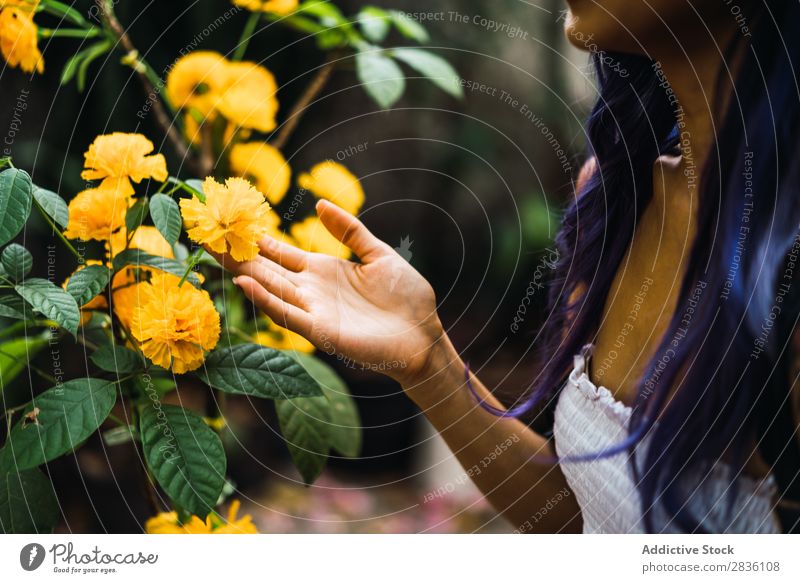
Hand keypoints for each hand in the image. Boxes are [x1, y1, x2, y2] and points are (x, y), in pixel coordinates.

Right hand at [210, 200, 445, 385]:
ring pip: (269, 289)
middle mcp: (311, 290)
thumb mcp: (378, 254)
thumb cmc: (406, 298)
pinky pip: (288, 314)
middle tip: (203, 234)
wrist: (424, 335)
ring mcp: (313, 310)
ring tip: (214, 253)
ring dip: (242, 273)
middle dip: (235, 253)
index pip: (280, 252)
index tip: (228, 221)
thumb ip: (350, 231)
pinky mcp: (321, 331)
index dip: (255, 238)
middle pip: (265, 268)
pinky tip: (246, 284)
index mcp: (322, 270)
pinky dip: (266, 300)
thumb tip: (319, 205)